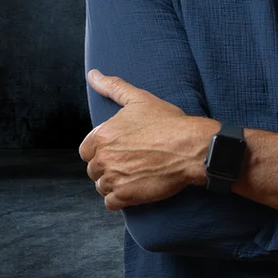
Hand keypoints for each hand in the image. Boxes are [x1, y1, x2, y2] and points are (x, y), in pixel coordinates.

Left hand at [79, 69, 219, 210]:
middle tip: (132, 159)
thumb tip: (93, 75)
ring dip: (115, 182)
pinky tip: (136, 186)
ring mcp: (113, 179)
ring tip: (136, 172)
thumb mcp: (139, 99)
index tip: (121, 148)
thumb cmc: (168, 122)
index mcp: (102, 135)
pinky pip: (111, 202)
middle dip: (109, 166)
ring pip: (102, 186)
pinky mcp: (125, 197)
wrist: (191, 147)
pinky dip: (120, 198)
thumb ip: (112, 87)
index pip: (86, 150)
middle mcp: (104, 158)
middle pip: (94, 169)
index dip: (103, 149)